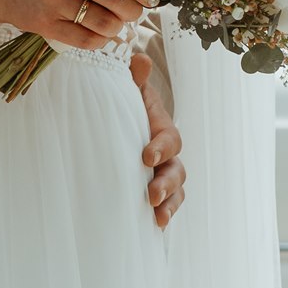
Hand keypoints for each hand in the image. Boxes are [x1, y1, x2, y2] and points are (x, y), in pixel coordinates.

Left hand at [130, 52, 185, 228]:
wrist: (110, 123)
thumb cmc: (120, 104)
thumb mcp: (125, 89)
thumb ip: (132, 77)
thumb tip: (138, 59)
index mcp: (160, 128)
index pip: (170, 139)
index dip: (161, 148)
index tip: (145, 157)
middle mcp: (166, 154)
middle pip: (176, 170)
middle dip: (167, 183)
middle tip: (151, 195)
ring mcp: (161, 174)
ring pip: (175, 191)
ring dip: (169, 204)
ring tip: (158, 217)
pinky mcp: (151, 190)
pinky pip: (165, 205)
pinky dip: (164, 215)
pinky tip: (155, 227)